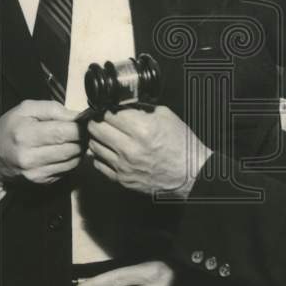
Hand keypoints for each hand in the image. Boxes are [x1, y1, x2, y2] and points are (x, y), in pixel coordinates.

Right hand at [0, 100, 82, 188]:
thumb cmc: (10, 129)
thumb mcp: (25, 109)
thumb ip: (53, 109)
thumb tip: (78, 116)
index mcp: (25, 134)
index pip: (63, 132)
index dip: (79, 127)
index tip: (84, 122)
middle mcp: (30, 157)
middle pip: (71, 148)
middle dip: (82, 138)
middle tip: (82, 130)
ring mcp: (36, 172)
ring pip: (73, 161)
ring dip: (79, 149)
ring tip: (73, 139)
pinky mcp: (42, 181)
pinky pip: (67, 170)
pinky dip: (71, 160)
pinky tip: (65, 151)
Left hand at [87, 106, 211, 198]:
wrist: (191, 174)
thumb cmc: (182, 146)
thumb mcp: (166, 117)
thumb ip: (142, 109)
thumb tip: (123, 105)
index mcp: (142, 129)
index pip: (109, 114)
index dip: (106, 109)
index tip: (107, 109)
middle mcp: (130, 148)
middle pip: (96, 129)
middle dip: (97, 121)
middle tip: (100, 119)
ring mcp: (124, 166)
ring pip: (94, 146)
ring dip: (97, 138)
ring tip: (104, 134)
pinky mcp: (123, 180)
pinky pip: (99, 164)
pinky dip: (101, 156)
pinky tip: (108, 151)